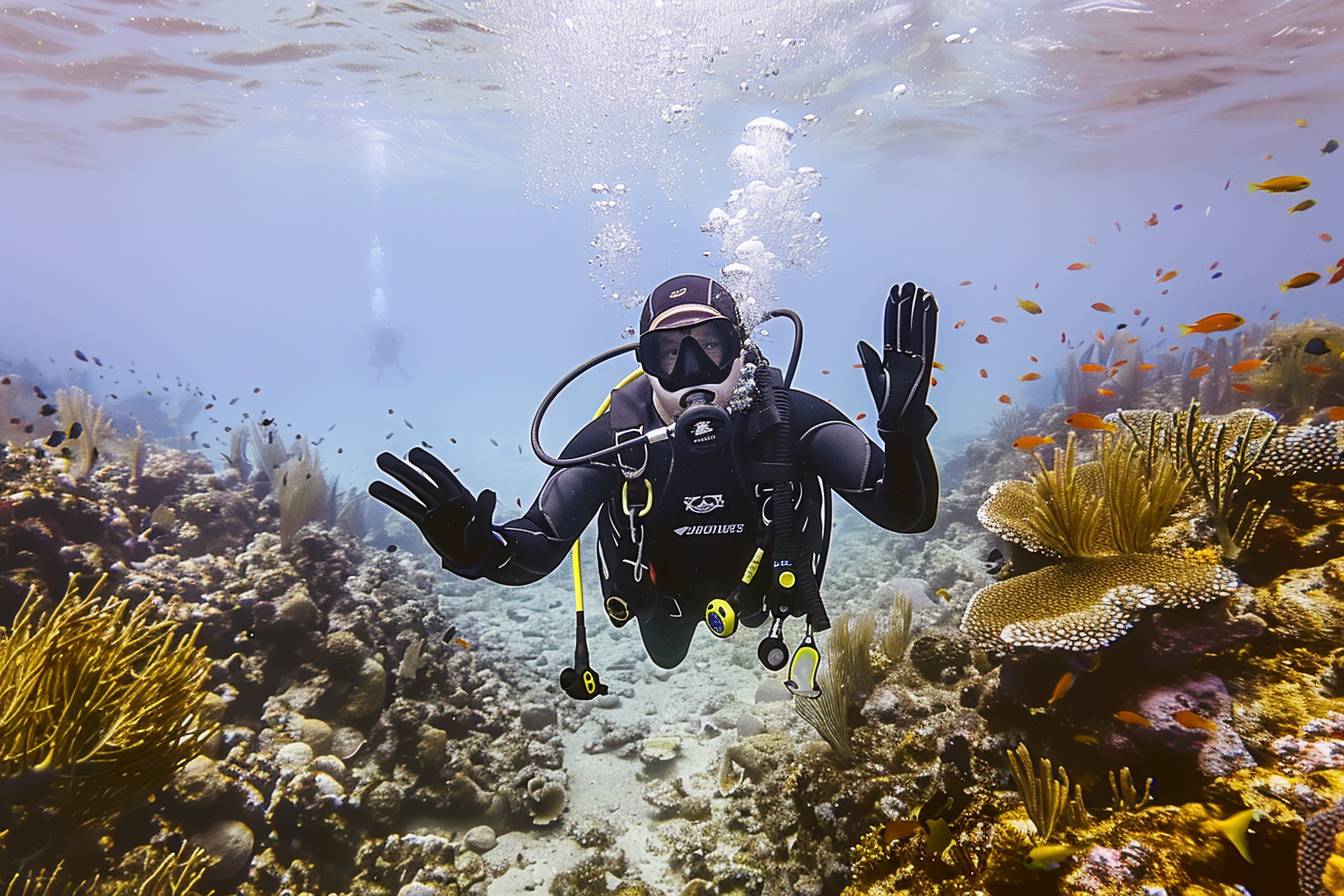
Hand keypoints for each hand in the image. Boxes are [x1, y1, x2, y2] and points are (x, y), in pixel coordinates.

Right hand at [368, 448, 500, 572]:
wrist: (475, 555)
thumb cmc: (482, 539)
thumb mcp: (484, 525)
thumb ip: (485, 509)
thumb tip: (489, 491)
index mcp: (460, 495)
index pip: (442, 477)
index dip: (428, 465)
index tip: (412, 455)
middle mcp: (444, 497)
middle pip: (422, 481)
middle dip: (403, 470)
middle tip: (382, 458)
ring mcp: (433, 507)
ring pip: (413, 489)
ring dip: (397, 477)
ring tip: (380, 461)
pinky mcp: (425, 520)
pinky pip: (407, 506)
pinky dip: (392, 497)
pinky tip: (375, 486)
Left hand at [856, 281, 938, 434]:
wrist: (899, 423)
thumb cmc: (887, 405)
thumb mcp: (874, 379)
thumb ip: (870, 360)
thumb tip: (861, 342)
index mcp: (890, 357)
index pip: (891, 328)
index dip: (893, 311)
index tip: (894, 293)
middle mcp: (904, 354)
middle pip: (906, 325)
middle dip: (907, 305)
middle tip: (908, 285)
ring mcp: (916, 358)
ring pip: (918, 329)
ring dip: (920, 310)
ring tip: (922, 291)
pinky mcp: (926, 363)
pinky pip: (928, 339)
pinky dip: (930, 323)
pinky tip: (930, 308)